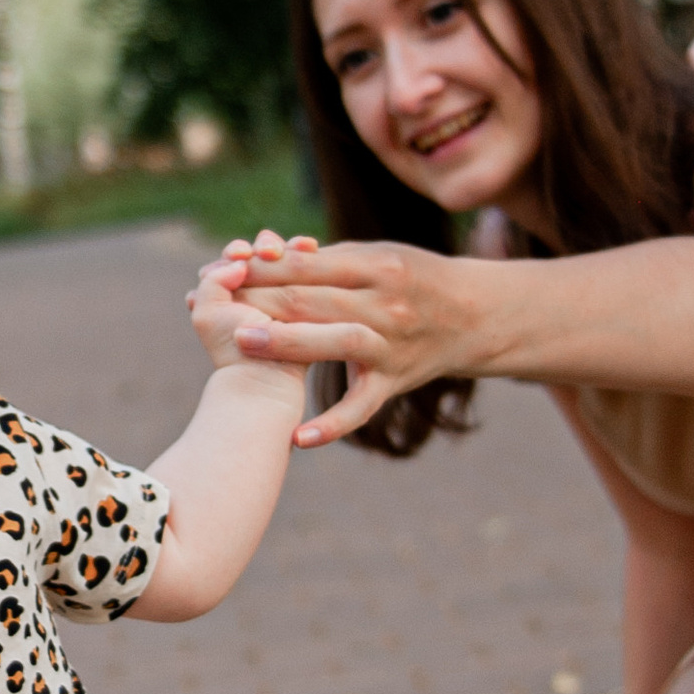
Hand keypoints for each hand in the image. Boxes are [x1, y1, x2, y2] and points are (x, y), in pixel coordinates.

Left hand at [185, 229, 314, 378]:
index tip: (242, 254)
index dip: (239, 250)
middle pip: (264, 255)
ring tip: (299, 246)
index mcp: (227, 294)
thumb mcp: (207, 312)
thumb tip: (240, 261)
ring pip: (287, 262)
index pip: (236, 258)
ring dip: (290, 249)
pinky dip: (309, 260)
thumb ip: (214, 278)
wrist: (266, 379)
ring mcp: (280, 300)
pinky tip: (312, 249)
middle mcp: (252, 295)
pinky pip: (309, 274)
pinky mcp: (306, 305)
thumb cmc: (234, 349)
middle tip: (270, 251)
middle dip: (267, 246)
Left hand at [210, 237, 477, 446]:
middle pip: (316, 300)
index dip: (265, 267)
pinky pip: (363, 406)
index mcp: (377, 266)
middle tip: (219, 303)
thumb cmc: (413, 278)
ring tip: (245, 342)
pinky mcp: (396, 381)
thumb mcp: (379, 256)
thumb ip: (327, 261)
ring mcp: (392, 345)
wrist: (474, 316)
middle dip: (264, 300)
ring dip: (290, 342)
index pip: (311, 265)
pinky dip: (333, 424)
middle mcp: (386, 304)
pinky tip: (299, 438)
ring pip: (338, 342)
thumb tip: (268, 260)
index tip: (227, 268)